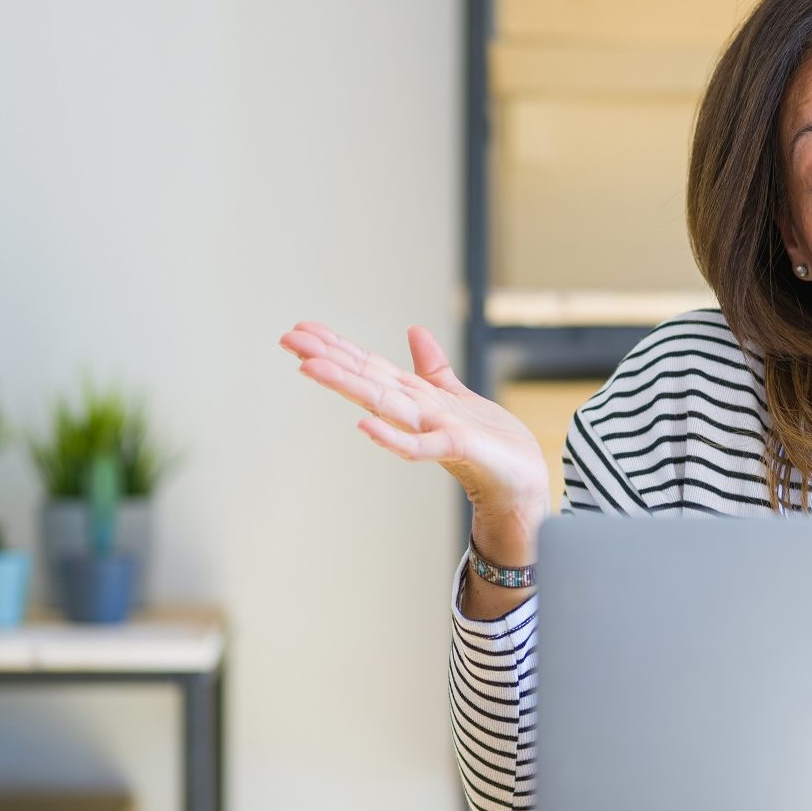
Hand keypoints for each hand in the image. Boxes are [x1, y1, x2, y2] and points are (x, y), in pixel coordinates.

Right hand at [278, 322, 551, 532]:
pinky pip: (419, 446)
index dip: (337, 346)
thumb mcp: (458, 394)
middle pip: (366, 380)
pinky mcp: (456, 449)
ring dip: (347, 386)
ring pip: (383, 404)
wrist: (523, 483)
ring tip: (310, 367)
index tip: (301, 327)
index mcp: (415, 397)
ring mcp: (433, 430)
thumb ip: (432, 367)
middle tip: (288, 339)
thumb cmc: (491, 444)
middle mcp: (416, 412)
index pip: (369, 366)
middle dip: (327, 359)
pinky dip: (393, 437)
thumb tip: (414, 330)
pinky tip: (364, 425)